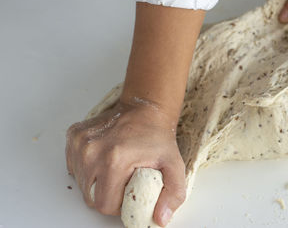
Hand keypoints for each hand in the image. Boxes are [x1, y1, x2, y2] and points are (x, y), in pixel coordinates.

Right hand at [65, 101, 185, 226]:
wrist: (145, 109)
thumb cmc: (157, 136)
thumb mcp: (174, 165)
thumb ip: (173, 194)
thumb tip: (160, 218)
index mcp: (114, 160)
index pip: (105, 205)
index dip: (118, 205)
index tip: (129, 192)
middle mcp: (92, 151)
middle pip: (90, 196)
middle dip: (107, 195)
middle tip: (124, 180)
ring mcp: (80, 143)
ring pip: (81, 183)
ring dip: (97, 182)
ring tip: (115, 168)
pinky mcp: (74, 137)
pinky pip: (75, 167)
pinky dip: (88, 168)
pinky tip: (104, 158)